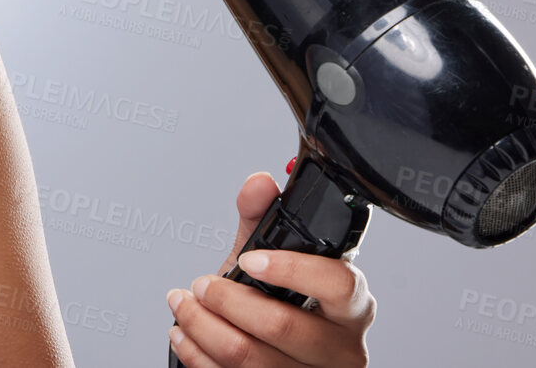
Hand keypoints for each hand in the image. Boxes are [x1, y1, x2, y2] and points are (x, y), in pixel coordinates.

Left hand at [165, 171, 376, 366]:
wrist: (272, 346)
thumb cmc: (281, 299)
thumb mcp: (271, 257)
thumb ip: (261, 217)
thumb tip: (259, 184)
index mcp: (351, 304)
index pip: (338, 284)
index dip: (290, 269)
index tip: (251, 259)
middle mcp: (341, 346)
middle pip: (282, 326)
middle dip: (227, 299)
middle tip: (204, 284)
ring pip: (249, 357)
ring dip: (202, 325)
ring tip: (185, 304)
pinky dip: (195, 352)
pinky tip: (185, 332)